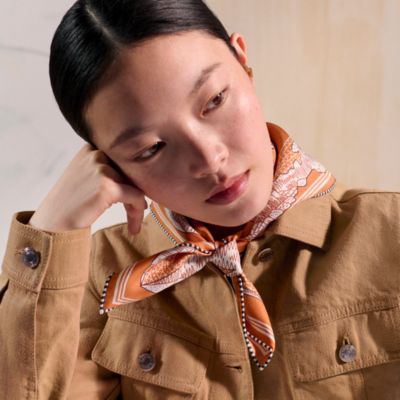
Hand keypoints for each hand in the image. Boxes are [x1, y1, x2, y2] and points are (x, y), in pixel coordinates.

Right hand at [28, 144, 146, 233]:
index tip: (132, 199)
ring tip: (133, 224)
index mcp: (91, 149)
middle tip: (134, 214)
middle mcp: (96, 154)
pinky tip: (134, 226)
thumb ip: (107, 168)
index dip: (130, 181)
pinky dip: (138, 212)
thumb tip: (141, 174)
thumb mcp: (86, 174)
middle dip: (135, 194)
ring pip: (135, 186)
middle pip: (131, 173)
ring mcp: (102, 169)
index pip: (123, 162)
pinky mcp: (108, 187)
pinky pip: (136, 197)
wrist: (53, 224)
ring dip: (136, 207)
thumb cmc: (71, 203)